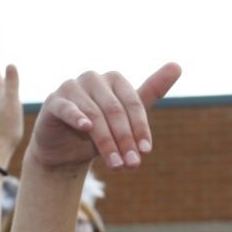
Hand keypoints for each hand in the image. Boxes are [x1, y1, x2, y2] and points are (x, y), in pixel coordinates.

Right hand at [27, 63, 180, 173]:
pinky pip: (67, 108)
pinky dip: (76, 116)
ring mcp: (71, 87)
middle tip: (132, 165)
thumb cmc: (100, 133)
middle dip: (125, 140)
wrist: (65, 151)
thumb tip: (177, 65)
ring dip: (106, 142)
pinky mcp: (54, 101)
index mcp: (114, 80)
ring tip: (116, 165)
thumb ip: (150, 93)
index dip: (140, 128)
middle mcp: (93, 78)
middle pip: (115, 110)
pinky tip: (85, 127)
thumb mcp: (126, 118)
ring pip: (94, 115)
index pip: (132, 103)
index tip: (146, 152)